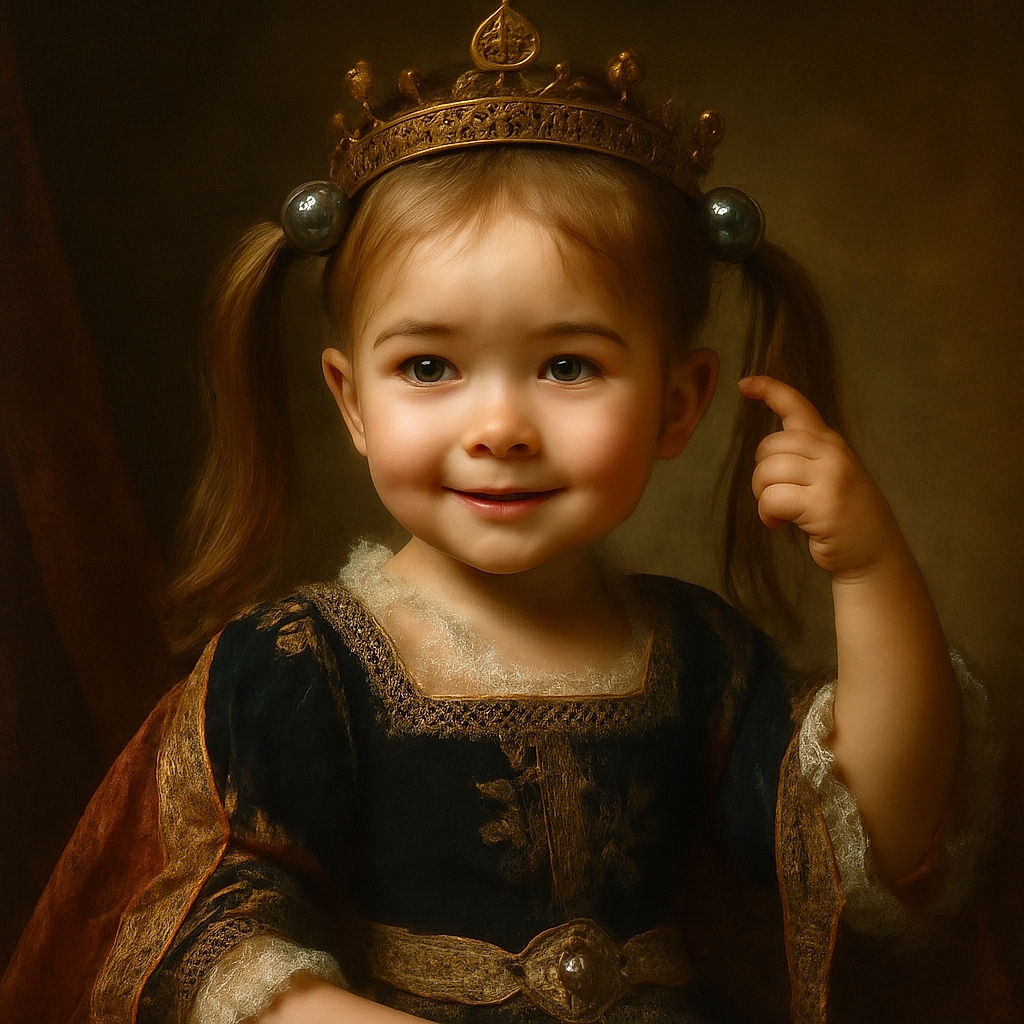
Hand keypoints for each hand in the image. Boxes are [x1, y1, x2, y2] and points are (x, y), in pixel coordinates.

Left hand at [738, 375, 900, 582]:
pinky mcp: (823, 504)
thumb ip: (806, 455)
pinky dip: (767, 514)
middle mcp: (831, 452)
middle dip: (760, 474)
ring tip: (779, 512)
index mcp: (830, 442)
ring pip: (767, 472)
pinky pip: (772, 499)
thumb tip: (767, 451)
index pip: (797, 406)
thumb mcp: (830, 474)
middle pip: (769, 446)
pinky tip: (779, 524)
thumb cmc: (845, 515)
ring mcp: (830, 477)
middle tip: (775, 496)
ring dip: (762, 497)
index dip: (768, 390)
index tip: (744, 384)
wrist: (875, 553)